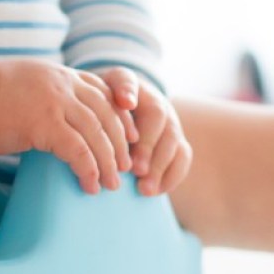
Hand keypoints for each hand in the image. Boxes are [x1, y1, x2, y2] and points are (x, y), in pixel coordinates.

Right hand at [0, 60, 134, 193]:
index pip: (106, 92)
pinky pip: (77, 150)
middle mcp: (63, 83)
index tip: (133, 139)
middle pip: (108, 114)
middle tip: (127, 168)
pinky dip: (88, 169)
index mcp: (62, 75)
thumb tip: (70, 125)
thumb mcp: (29, 89)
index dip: (123, 117)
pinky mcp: (43, 122)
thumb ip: (55, 98)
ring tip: (112, 184)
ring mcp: (54, 100)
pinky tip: (90, 185)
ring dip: (109, 161)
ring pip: (97, 133)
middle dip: (122, 144)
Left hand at [99, 69, 191, 195]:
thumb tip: (103, 115)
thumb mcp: (90, 101)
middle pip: (157, 115)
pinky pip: (182, 157)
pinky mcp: (177, 141)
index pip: (128, 81)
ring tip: (143, 188)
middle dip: (147, 144)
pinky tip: (154, 192)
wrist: (122, 110)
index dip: (128, 91)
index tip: (126, 103)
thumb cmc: (100, 110)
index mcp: (128, 85)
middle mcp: (154, 100)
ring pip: (172, 139)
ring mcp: (169, 121)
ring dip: (159, 166)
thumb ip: (90, 104)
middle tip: (134, 169)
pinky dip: (171, 176)